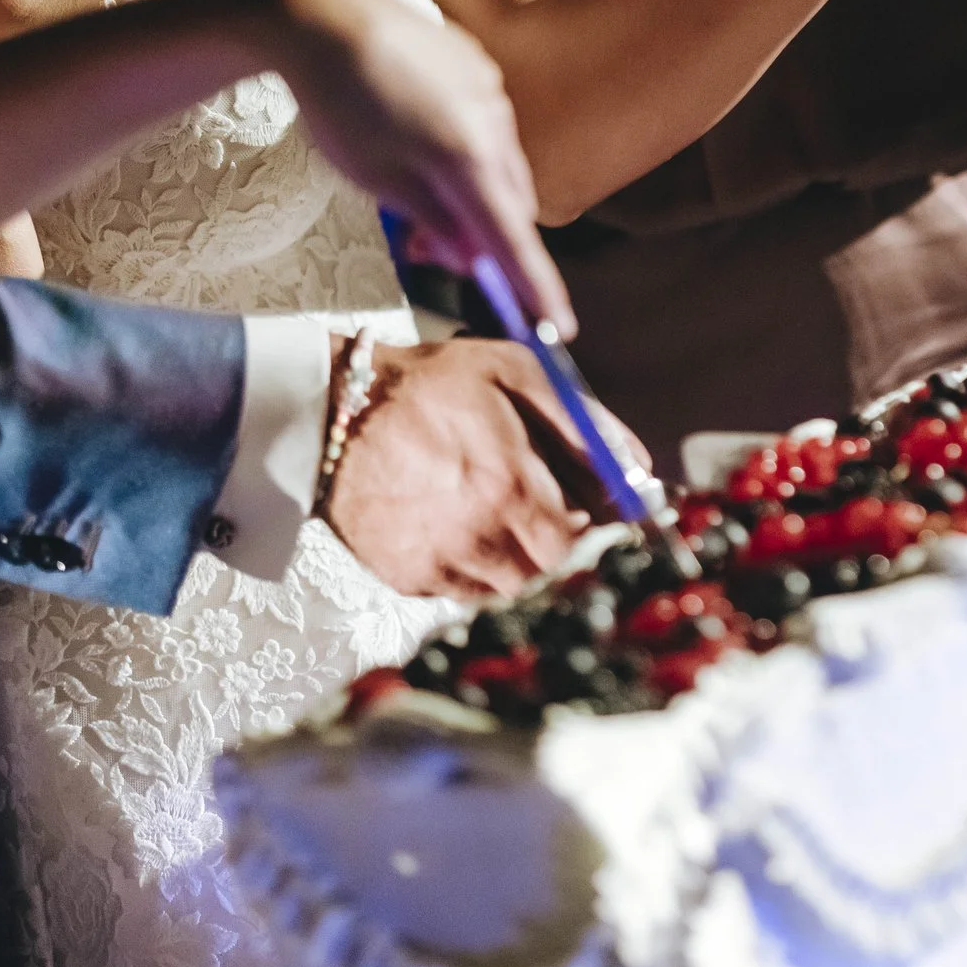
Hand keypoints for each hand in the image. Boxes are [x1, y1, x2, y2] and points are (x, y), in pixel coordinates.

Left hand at [263, 0, 574, 336]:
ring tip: (413, 190)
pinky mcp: (478, 62)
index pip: (512, 240)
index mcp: (467, 157)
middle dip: (484, 237)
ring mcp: (491, 87)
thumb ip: (434, 220)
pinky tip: (419, 138)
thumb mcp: (375, 180)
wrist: (320, 12)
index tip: (559, 330)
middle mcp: (494, 121)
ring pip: (501, 163)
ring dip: (474, 192)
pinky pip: (489, 123)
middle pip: (511, 203)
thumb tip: (474, 253)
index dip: (536, 289)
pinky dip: (469, 150)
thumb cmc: (336, 104)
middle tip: (430, 251)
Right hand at [321, 338, 646, 598]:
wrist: (329, 412)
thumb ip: (583, 423)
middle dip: (566, 548)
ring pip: (513, 589)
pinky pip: (469, 592)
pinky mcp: (411, 580)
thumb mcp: (514, 374)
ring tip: (506, 514)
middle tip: (556, 512)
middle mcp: (479, 537)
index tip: (606, 519)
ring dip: (524, 560)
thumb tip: (638, 468)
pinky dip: (482, 569)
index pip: (587, 544)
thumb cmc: (428, 385)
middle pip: (553, 574)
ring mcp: (442, 565)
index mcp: (511, 485)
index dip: (603, 534)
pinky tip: (466, 526)